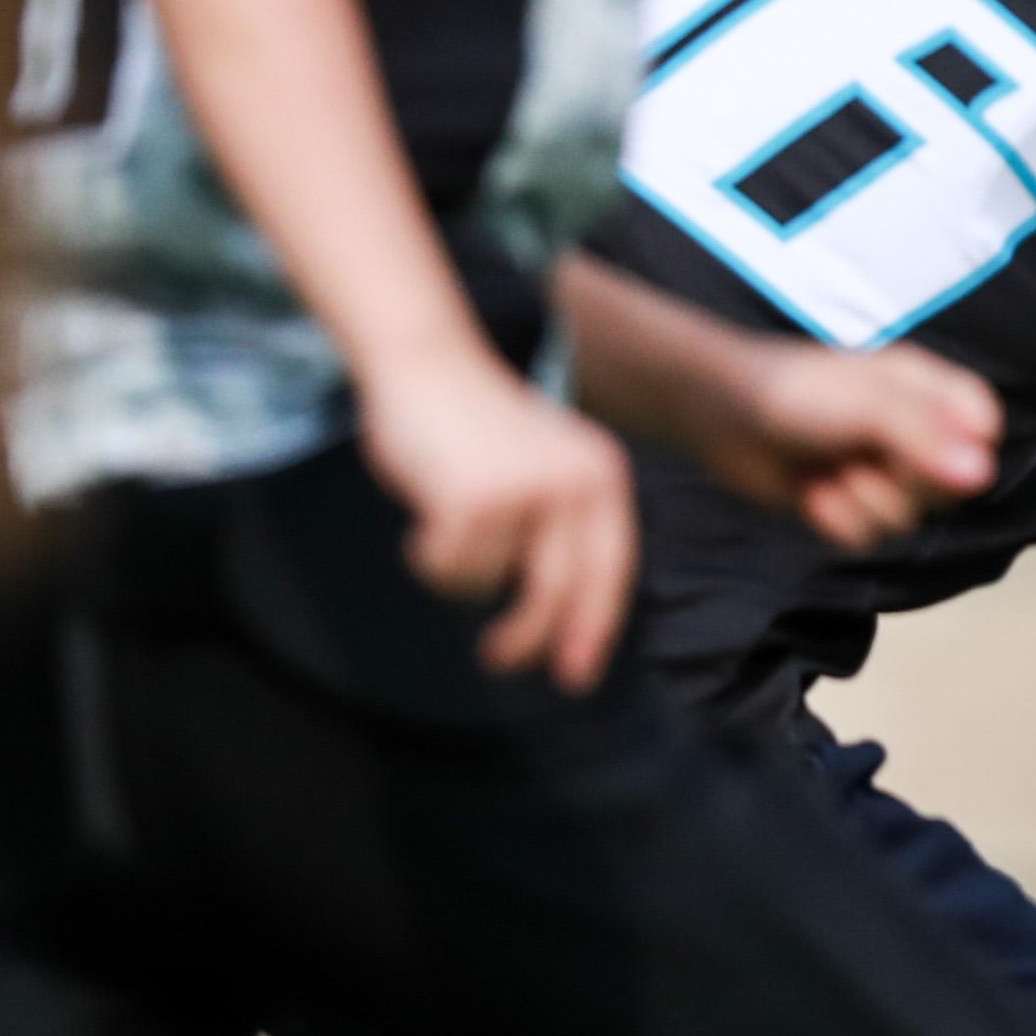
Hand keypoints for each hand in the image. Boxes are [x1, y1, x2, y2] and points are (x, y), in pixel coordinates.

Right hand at [357, 354, 636, 689]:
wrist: (426, 361)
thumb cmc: (475, 427)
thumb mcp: (543, 469)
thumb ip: (560, 528)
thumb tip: (562, 620)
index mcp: (600, 476)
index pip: (610, 571)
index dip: (594, 627)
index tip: (576, 674)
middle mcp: (574, 482)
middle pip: (556, 592)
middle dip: (527, 637)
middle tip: (499, 659)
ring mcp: (526, 490)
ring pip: (487, 583)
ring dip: (457, 571)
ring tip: (445, 523)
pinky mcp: (474, 499)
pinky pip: (449, 567)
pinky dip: (428, 554)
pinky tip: (425, 509)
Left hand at [688, 336, 1005, 550]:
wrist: (720, 414)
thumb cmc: (796, 393)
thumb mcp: (870, 407)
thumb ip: (927, 438)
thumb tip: (983, 475)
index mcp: (923, 389)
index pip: (983, 422)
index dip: (970, 447)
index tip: (941, 455)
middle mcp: (908, 430)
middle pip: (951, 484)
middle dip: (906, 485)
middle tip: (866, 460)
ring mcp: (876, 469)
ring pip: (907, 518)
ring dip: (863, 504)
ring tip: (830, 473)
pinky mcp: (845, 502)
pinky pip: (867, 536)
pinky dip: (836, 519)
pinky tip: (811, 492)